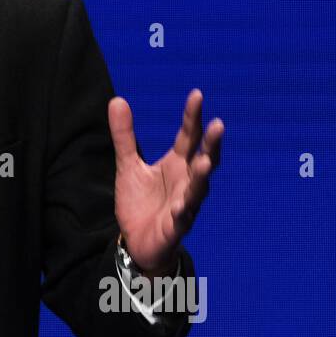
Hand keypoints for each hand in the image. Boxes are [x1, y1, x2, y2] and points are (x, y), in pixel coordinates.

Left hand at [108, 88, 222, 274]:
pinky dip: (182, 212)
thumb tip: (117, 100)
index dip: (193, 116)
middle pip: (204, 159)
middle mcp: (187, 182)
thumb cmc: (140, 202)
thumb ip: (125, 136)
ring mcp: (185, 204)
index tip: (197, 94)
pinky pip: (182, 219)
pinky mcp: (175, 227)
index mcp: (177, 164)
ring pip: (198, 189)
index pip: (189, 136)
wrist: (137, 242)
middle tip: (218, 124)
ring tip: (205, 161)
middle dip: (212, 144)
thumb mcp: (128, 165)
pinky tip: (180, 205)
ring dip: (202, 176)